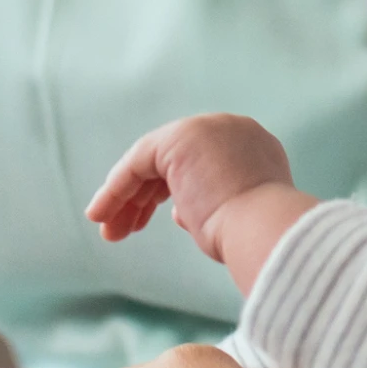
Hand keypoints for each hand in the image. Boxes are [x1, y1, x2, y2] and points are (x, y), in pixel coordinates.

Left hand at [88, 114, 295, 262]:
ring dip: (126, 198)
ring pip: (153, 162)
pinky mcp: (180, 138)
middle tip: (123, 230)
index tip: (148, 222)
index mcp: (253, 146)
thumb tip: (182, 212)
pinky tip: (102, 214)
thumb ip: (210, 205)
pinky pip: (138, 162)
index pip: (199, 163)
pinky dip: (117, 189)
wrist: (264, 229)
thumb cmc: (255, 238)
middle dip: (143, 197)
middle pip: (173, 160)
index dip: (168, 192)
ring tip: (109, 232)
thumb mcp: (233, 218)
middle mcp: (231, 129)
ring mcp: (206, 129)